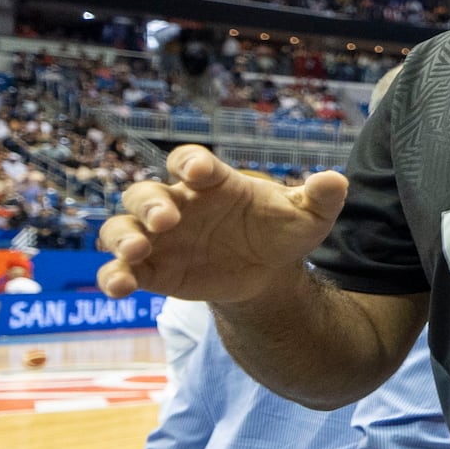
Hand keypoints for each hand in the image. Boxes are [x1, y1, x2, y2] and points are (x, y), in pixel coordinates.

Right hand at [96, 146, 348, 301]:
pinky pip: (121, 271)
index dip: (189, 163)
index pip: (189, 161)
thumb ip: (320, 197)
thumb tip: (336, 179)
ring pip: (121, 228)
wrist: (267, 272)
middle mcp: (176, 204)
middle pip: (145, 194)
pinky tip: (119, 287)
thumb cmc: (279, 232)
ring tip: (136, 251)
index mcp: (211, 183)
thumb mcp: (307, 216)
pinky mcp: (152, 270)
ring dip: (122, 238)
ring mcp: (158, 238)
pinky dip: (113, 276)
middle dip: (150, 204)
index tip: (197, 172)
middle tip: (166, 219)